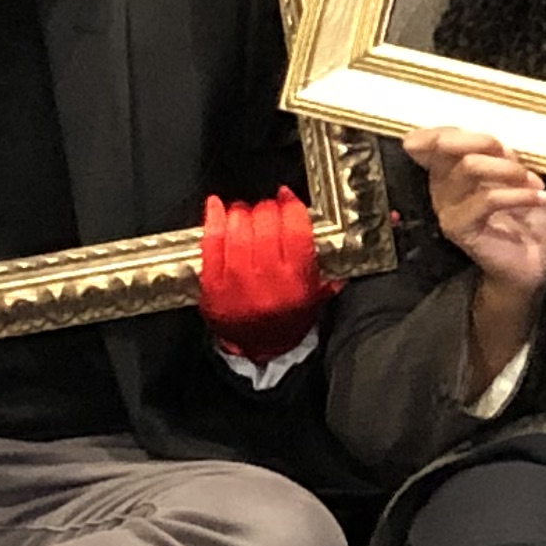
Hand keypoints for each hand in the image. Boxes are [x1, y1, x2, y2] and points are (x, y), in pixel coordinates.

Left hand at [196, 188, 330, 361]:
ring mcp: (236, 280)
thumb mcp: (316, 295)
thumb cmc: (288, 318)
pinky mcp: (212, 282)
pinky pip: (210, 241)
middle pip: (265, 223)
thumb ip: (326, 265)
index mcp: (297, 280)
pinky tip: (217, 205)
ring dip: (243, 212)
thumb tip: (334, 227)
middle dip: (267, 208)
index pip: (296, 228)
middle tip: (267, 209)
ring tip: (246, 212)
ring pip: (239, 227)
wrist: (258, 348)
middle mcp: (267, 278)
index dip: (291, 205)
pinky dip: (214, 218)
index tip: (287, 196)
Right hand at [407, 125, 545, 309]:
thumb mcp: (516, 177)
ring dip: (510, 169)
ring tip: (535, 182)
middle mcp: (440, 187)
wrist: (532, 263)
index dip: (452, 128)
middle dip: (484, 141)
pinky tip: (542, 198)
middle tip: (513, 154)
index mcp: (449, 170)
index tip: (492, 139)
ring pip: (469, 167)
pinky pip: (488, 199)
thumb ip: (501, 155)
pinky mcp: (458, 228)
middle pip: (445, 144)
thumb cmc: (525, 218)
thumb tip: (497, 141)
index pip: (431, 139)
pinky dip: (521, 194)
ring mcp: (446, 208)